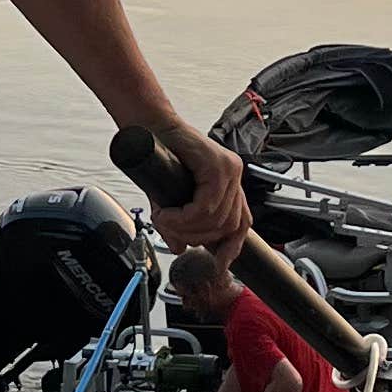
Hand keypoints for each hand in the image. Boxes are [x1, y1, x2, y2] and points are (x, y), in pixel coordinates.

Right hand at [139, 113, 248, 259]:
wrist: (149, 126)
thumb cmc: (159, 156)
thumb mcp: (171, 197)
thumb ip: (178, 223)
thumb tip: (179, 249)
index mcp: (229, 183)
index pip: (242, 223)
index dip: (231, 248)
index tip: (218, 264)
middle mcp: (234, 175)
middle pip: (228, 226)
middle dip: (197, 237)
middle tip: (170, 232)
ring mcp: (229, 168)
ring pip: (216, 218)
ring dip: (187, 228)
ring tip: (164, 220)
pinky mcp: (217, 164)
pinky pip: (206, 205)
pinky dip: (185, 217)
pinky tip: (167, 214)